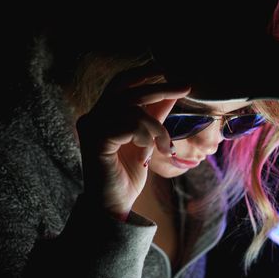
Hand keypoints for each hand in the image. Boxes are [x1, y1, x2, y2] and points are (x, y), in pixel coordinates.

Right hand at [76, 64, 190, 220]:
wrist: (114, 206)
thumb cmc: (127, 176)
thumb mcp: (146, 141)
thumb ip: (154, 116)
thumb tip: (171, 93)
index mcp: (102, 114)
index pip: (123, 84)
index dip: (145, 73)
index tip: (171, 71)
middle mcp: (93, 116)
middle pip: (128, 88)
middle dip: (160, 86)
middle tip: (186, 86)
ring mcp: (91, 126)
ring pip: (133, 109)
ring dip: (157, 127)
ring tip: (165, 146)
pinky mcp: (95, 139)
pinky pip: (130, 125)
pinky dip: (147, 136)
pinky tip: (149, 151)